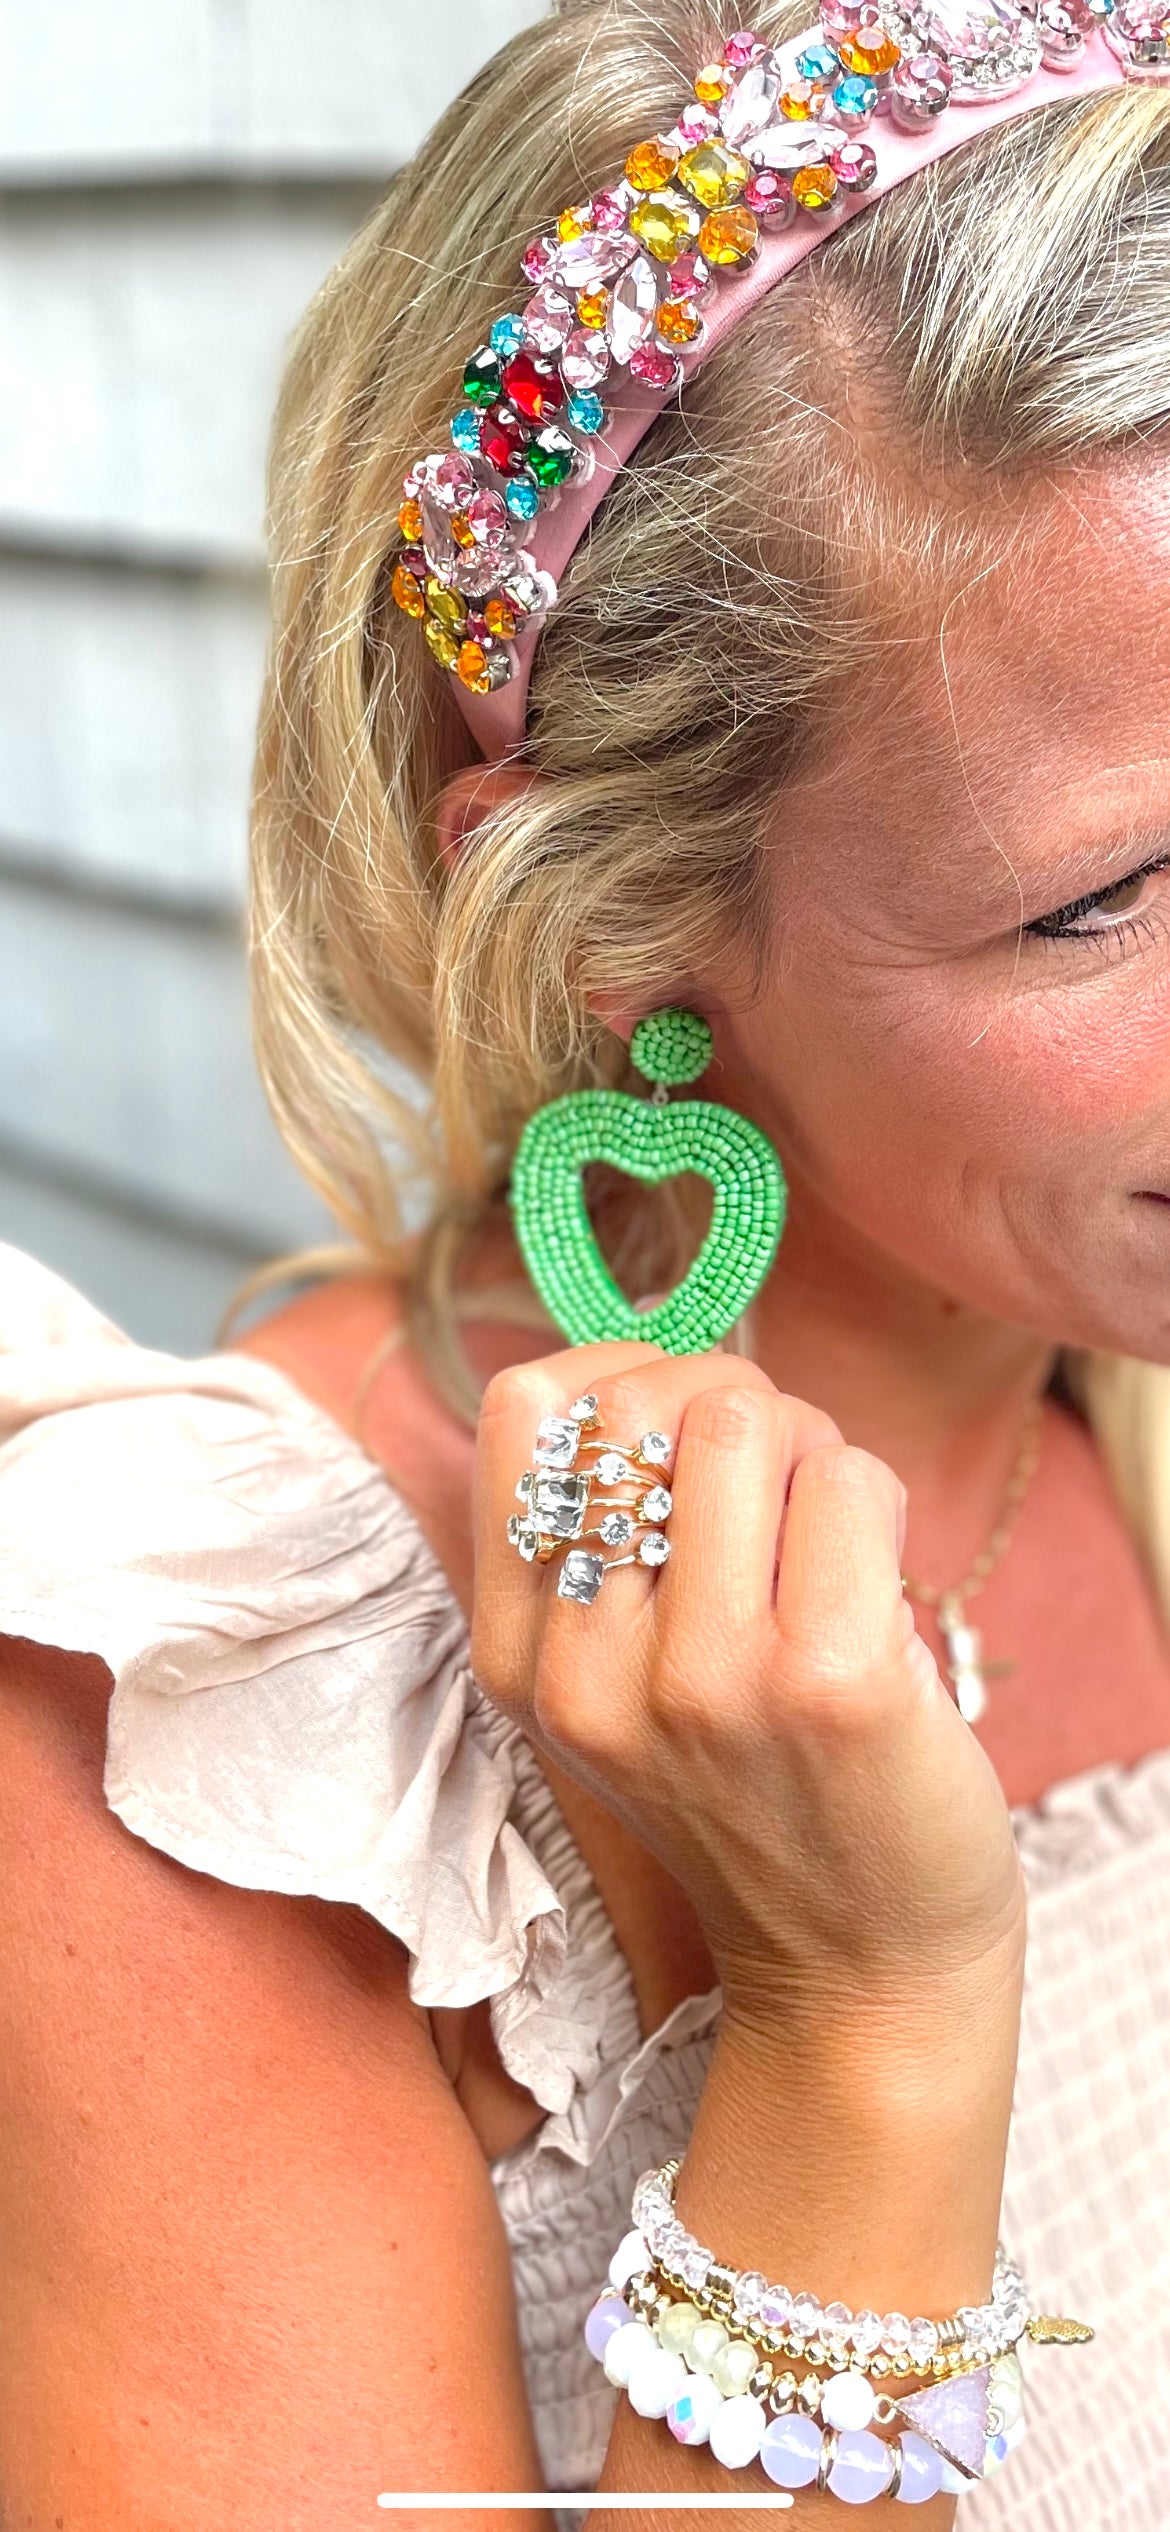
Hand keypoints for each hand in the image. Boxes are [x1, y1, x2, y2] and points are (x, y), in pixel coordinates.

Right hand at [472, 1342, 1024, 2037]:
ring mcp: (706, 1680)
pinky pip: (848, 1480)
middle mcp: (589, 1673)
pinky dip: (874, 1505)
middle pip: (639, 1399)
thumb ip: (602, 1543)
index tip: (678, 1437)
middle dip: (727, 1401)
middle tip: (776, 1490)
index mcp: (520, 1661)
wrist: (857, 1967)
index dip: (619, 1377)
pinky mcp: (828, 1683)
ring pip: (744, 1418)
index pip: (524, 1411)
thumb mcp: (618, 1686)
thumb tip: (644, 1366)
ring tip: (825, 1539)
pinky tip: (874, 1593)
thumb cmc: (756, 1788)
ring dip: (808, 1450)